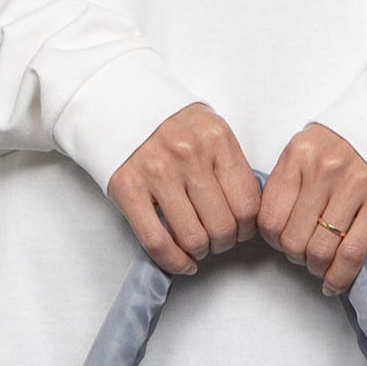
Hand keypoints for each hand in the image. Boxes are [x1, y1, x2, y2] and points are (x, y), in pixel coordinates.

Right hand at [107, 103, 261, 277]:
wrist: (118, 103)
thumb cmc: (169, 122)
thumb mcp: (209, 128)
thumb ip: (229, 164)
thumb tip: (248, 211)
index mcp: (216, 138)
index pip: (248, 204)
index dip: (248, 228)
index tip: (241, 230)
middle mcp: (188, 154)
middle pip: (223, 226)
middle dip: (225, 243)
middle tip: (218, 240)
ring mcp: (157, 172)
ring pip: (193, 238)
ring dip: (201, 252)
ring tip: (198, 246)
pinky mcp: (128, 189)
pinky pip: (157, 242)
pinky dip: (174, 262)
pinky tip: (183, 262)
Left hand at [259, 124, 366, 294]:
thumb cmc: (347, 141)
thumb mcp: (308, 148)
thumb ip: (288, 181)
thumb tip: (272, 227)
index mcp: (299, 155)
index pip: (269, 216)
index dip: (271, 239)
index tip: (280, 241)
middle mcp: (323, 169)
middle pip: (292, 238)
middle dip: (294, 255)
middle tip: (302, 253)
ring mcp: (354, 186)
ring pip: (320, 250)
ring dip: (316, 267)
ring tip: (319, 264)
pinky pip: (352, 254)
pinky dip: (339, 277)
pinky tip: (334, 283)